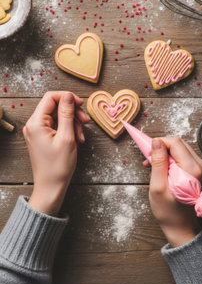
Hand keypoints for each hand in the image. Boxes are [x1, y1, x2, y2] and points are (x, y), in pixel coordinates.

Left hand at [23, 91, 89, 215]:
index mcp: (36, 123)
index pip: (50, 97)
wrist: (51, 187)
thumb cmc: (58, 166)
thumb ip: (67, 114)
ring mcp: (37, 131)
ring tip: (82, 136)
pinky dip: (68, 129)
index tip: (81, 104)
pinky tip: (77, 139)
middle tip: (86, 121)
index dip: (67, 97)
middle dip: (72, 112)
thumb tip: (69, 96)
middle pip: (55, 106)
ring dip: (73, 122)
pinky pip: (57, 126)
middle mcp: (33, 125)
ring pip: (58, 116)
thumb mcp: (67, 137)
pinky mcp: (42, 137)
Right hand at [144, 137, 201, 246]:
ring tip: (154, 167)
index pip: (174, 142)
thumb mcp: (158, 186)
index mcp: (192, 169)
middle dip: (161, 149)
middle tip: (149, 161)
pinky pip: (183, 156)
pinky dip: (171, 160)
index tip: (148, 154)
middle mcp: (201, 166)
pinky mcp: (200, 171)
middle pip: (178, 144)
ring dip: (165, 155)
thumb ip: (158, 162)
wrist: (181, 226)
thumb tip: (156, 141)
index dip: (159, 144)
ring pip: (180, 149)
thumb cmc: (168, 211)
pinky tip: (163, 170)